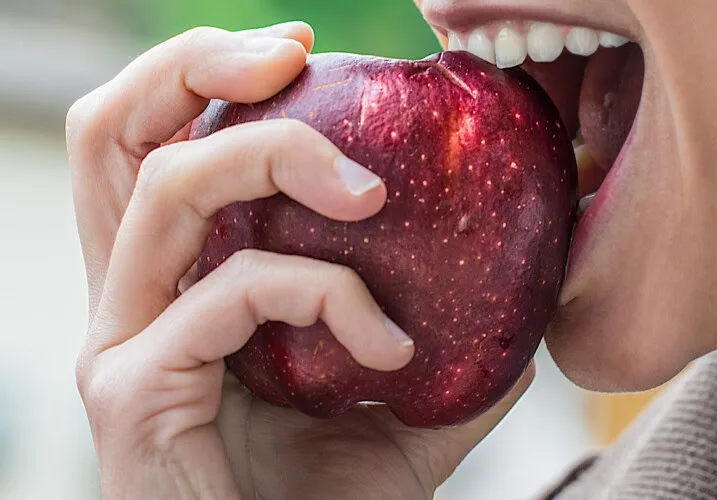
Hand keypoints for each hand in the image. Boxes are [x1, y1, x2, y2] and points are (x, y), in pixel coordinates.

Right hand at [68, 23, 533, 499]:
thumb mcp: (394, 418)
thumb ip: (440, 360)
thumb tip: (514, 315)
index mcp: (175, 285)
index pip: (153, 143)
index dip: (207, 74)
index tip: (303, 52)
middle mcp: (131, 298)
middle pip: (113, 132)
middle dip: (196, 65)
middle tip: (291, 55)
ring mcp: (123, 342)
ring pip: (167, 187)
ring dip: (277, 157)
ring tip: (368, 194)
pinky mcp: (134, 390)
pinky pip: (235, 294)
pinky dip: (326, 294)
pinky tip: (389, 346)